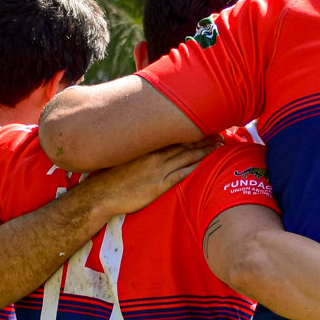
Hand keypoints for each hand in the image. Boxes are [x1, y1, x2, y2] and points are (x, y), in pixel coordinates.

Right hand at [82, 141, 216, 218]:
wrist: (100, 195)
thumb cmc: (109, 177)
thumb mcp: (121, 156)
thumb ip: (137, 149)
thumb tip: (145, 143)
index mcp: (145, 146)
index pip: (173, 134)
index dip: (190, 129)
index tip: (204, 124)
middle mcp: (154, 155)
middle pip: (184, 143)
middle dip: (203, 138)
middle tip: (220, 132)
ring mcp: (157, 170)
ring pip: (186, 156)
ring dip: (204, 150)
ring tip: (219, 145)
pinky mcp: (158, 186)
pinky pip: (181, 174)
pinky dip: (194, 167)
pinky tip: (205, 163)